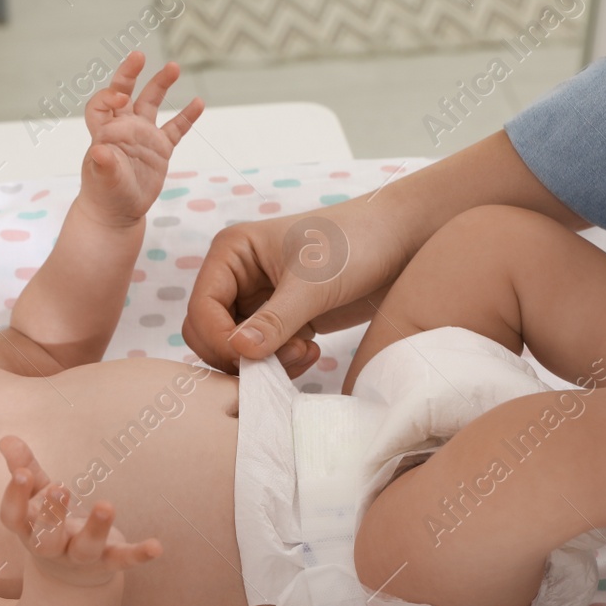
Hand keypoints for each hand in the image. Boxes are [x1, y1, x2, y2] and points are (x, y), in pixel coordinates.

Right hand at [0, 435, 162, 585]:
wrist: (70, 574)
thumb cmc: (48, 522)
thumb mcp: (36, 494)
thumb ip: (23, 467)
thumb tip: (6, 438)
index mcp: (28, 529)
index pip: (13, 518)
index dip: (15, 498)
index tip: (22, 474)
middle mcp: (52, 548)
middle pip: (46, 540)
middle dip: (52, 516)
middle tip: (60, 488)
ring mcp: (80, 557)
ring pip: (86, 548)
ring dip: (96, 528)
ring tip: (106, 505)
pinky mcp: (109, 562)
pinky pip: (123, 560)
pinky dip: (139, 554)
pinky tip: (157, 547)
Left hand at [79, 50, 203, 228]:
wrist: (117, 212)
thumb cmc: (104, 195)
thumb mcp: (102, 180)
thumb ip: (103, 165)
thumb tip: (99, 151)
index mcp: (104, 131)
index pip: (102, 102)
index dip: (109, 95)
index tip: (121, 97)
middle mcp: (123, 127)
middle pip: (124, 92)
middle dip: (130, 73)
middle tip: (139, 56)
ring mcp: (142, 135)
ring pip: (151, 102)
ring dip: (161, 84)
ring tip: (174, 67)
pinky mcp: (160, 148)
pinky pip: (176, 128)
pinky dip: (187, 116)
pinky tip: (198, 102)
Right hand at [181, 130, 588, 377]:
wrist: (405, 243)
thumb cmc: (359, 243)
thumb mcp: (314, 283)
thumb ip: (275, 320)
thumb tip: (240, 351)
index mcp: (231, 252)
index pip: (200, 310)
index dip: (219, 340)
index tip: (254, 357)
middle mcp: (236, 275)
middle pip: (208, 334)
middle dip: (241, 355)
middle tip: (281, 360)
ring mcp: (257, 299)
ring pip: (235, 349)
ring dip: (263, 362)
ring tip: (305, 353)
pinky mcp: (281, 318)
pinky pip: (262, 354)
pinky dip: (280, 362)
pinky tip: (312, 351)